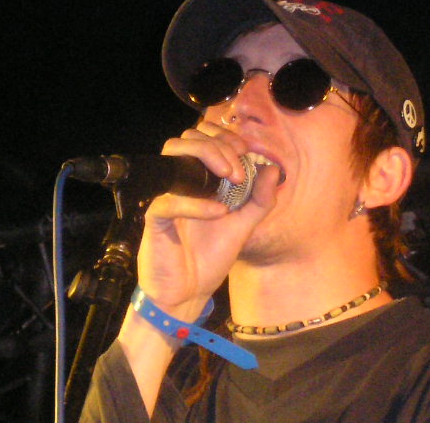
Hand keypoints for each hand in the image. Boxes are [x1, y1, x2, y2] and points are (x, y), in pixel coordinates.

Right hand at [136, 121, 278, 319]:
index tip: (247, 154)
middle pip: (189, 137)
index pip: (206, 138)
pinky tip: (219, 212)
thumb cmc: (211, 257)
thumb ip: (261, 199)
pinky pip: (169, 200)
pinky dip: (196, 204)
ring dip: (206, 156)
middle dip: (220, 146)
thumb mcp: (245, 226)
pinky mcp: (155, 218)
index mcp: (200, 179)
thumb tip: (273, 169)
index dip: (228, 139)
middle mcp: (182, 182)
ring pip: (173, 152)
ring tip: (230, 178)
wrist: (189, 292)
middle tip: (239, 173)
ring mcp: (167, 196)